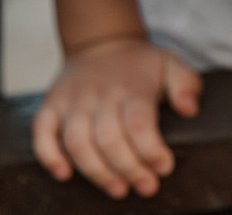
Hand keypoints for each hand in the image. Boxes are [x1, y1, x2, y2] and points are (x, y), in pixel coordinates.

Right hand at [32, 36, 201, 198]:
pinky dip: (49, 155)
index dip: (151, 150)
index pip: (139, 123)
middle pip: (110, 139)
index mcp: (132, 87)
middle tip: (147, 187)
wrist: (102, 42)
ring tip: (118, 189)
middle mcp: (100, 95)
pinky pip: (42, 132)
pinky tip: (64, 174)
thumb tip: (189, 109)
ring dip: (96, 171)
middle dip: (130, 168)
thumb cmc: (141, 64)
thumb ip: (186, 84)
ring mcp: (73, 101)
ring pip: (78, 142)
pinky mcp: (51, 105)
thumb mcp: (171, 64)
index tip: (164, 167)